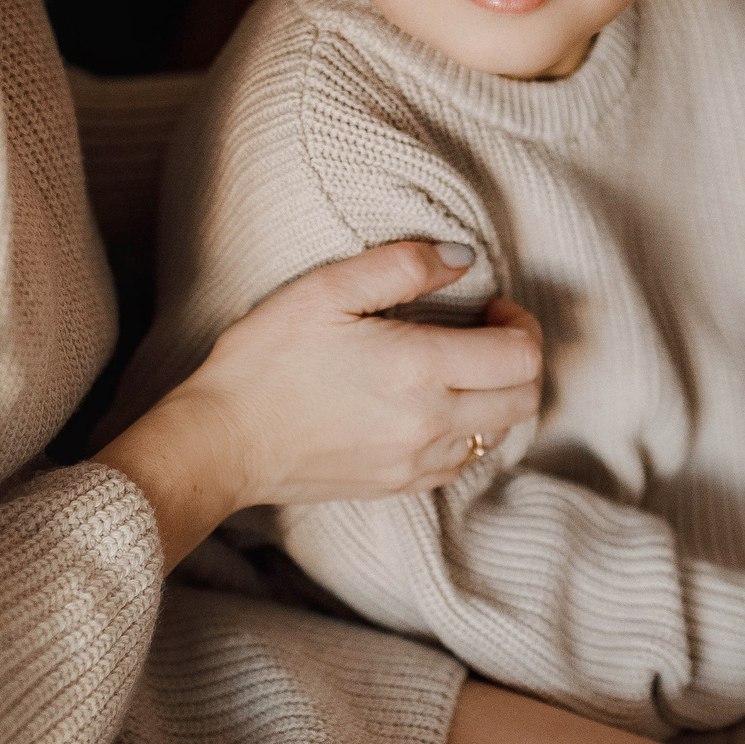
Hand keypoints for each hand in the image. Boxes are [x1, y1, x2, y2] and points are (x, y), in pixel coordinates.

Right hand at [98, 240, 542, 562]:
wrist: (219, 443)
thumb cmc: (264, 360)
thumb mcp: (325, 290)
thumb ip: (403, 265)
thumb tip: (464, 257)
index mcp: (418, 369)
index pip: (520, 357)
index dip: (521, 324)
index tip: (492, 308)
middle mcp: (429, 423)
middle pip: (524, 399)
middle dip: (520, 359)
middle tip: (486, 332)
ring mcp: (416, 463)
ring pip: (499, 434)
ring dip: (497, 397)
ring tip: (459, 366)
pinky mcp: (398, 486)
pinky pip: (463, 461)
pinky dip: (468, 430)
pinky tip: (433, 405)